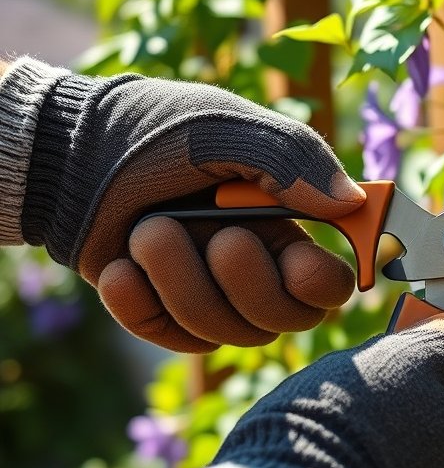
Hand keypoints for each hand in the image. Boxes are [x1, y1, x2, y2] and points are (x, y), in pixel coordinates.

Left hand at [18, 66, 364, 351]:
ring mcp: (206, 292)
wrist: (69, 153)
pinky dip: (141, 303)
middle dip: (250, 285)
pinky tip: (121, 266)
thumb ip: (292, 161)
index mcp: (283, 223)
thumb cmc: (155, 130)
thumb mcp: (226, 129)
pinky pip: (169, 338)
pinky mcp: (159, 313)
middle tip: (219, 238)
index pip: (330, 281)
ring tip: (147, 232)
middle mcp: (253, 265)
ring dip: (182, 281)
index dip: (324, 283)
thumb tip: (351, 201)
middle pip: (286, 320)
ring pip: (224, 333)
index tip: (300, 263)